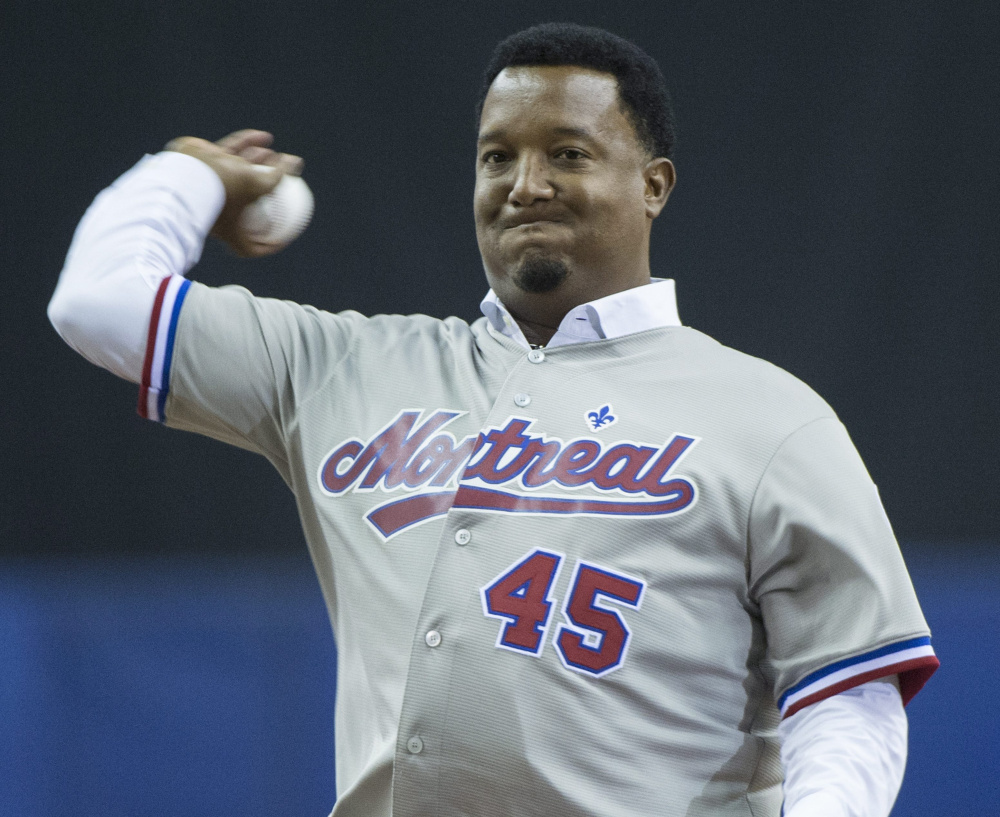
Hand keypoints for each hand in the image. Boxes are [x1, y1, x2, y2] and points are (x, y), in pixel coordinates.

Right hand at [165, 129, 304, 257]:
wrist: (187, 170)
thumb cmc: (225, 188)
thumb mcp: (259, 186)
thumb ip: (279, 176)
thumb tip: (296, 162)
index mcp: (228, 227)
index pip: (247, 244)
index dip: (267, 245)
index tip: (285, 237)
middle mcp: (218, 206)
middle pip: (248, 199)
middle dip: (266, 192)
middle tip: (283, 180)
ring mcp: (210, 182)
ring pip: (238, 170)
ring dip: (258, 160)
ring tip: (272, 153)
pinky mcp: (204, 159)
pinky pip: (229, 149)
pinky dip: (247, 143)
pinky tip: (264, 137)